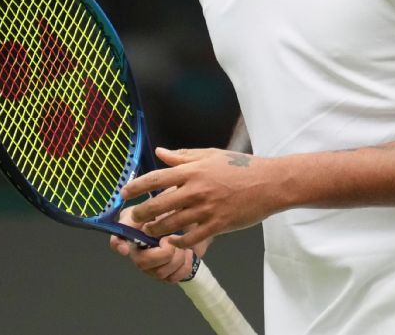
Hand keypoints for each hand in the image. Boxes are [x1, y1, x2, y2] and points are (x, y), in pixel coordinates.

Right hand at [108, 205, 212, 283]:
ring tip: (184, 246)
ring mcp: (154, 265)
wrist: (202, 222)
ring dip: (177, 258)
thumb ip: (151, 206)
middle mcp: (141, 250)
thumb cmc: (180, 209)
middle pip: (141, 262)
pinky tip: (189, 253)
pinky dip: (185, 265)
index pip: (117, 240)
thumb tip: (135, 215)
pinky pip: (173, 278)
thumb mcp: (167, 199)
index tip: (125, 249)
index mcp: (136, 231)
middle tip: (172, 240)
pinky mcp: (168, 274)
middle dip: (162, 253)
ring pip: (159, 273)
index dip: (118, 245)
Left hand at [120, 147, 278, 249]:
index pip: (156, 178)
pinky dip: (178, 242)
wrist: (270, 183)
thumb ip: (183, 156)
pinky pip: (190, 238)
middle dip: (141, 214)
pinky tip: (172, 241)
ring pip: (170, 224)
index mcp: (194, 171)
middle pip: (158, 205)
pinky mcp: (217, 225)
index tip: (124, 193)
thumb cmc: (241, 167)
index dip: (136, 186)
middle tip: (134, 219)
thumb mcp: (212, 155)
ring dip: (156, 230)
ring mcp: (206, 209)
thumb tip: (160, 152)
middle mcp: (196, 190)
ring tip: (150, 231)